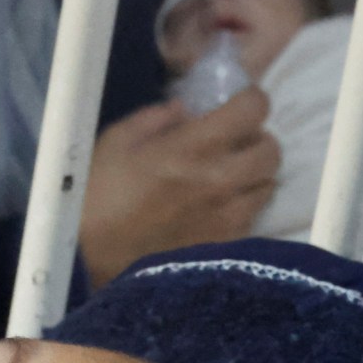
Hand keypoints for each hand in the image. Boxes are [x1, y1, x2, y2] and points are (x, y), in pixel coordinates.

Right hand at [79, 87, 280, 285]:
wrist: (91, 263)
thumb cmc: (95, 199)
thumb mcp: (113, 144)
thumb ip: (153, 119)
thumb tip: (185, 110)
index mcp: (193, 147)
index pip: (254, 108)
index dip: (249, 100)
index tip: (234, 105)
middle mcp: (221, 178)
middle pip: (272, 148)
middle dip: (256, 139)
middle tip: (233, 144)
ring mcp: (229, 214)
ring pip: (268, 183)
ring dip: (252, 175)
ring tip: (229, 178)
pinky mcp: (227, 243)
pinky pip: (254, 215)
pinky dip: (243, 206)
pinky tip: (218, 209)